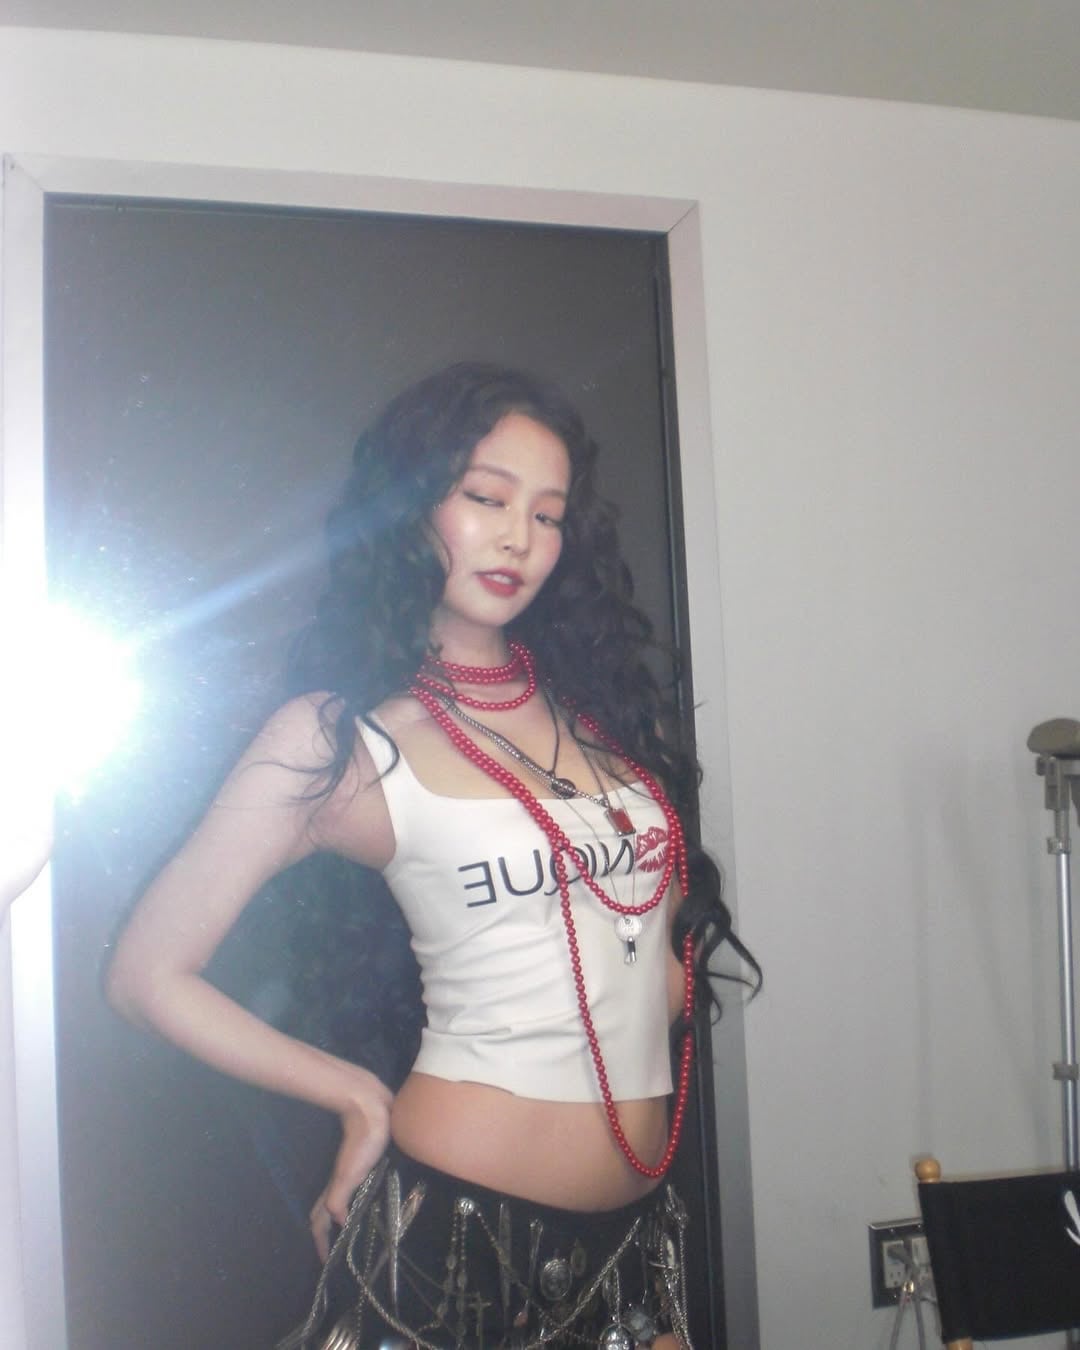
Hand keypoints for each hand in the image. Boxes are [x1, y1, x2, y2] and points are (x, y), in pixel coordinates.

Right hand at [309, 1076, 392, 1260]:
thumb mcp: (351, 1172)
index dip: (321, 1243)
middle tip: (336, 1253)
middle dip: (327, 1235)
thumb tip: (338, 1223)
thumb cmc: (362, 1141)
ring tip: (351, 1234)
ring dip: (342, 1220)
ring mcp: (353, 1172)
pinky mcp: (367, 1161)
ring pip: (342, 1201)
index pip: (320, 1221)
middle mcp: (342, 1182)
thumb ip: (339, 1197)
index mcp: (337, 1187)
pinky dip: (357, 1202)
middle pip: (326, 1213)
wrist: (371, 1108)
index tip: (324, 1264)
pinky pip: (357, 1189)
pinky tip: (370, 1204)